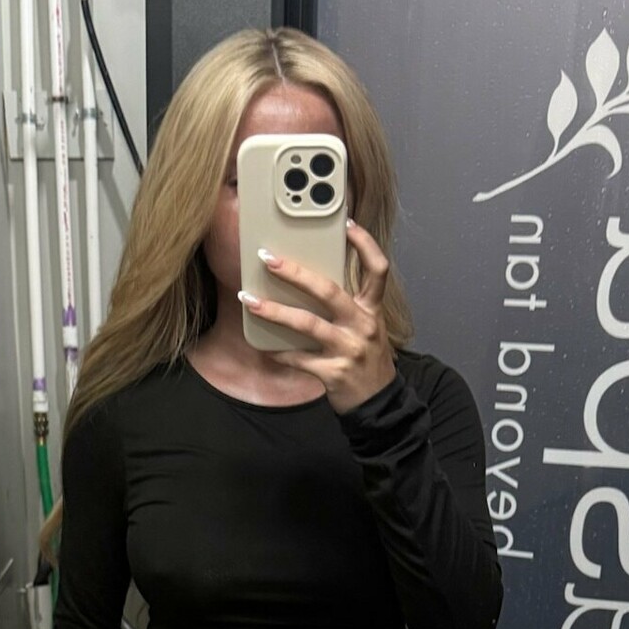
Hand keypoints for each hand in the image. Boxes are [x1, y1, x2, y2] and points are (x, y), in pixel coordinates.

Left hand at [239, 217, 398, 414]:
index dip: (365, 245)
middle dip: (295, 273)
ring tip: (249, 300)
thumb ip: (348, 305)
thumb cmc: (366, 359)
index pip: (377, 270)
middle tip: (268, 258)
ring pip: (307, 324)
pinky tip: (261, 346)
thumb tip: (309, 280)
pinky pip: (298, 359)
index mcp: (372, 310)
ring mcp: (348, 350)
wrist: (379, 404)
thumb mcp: (367, 327)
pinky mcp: (333, 373)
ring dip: (274, 311)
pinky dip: (277, 352)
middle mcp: (363, 326)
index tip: (348, 224)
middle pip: (329, 291)